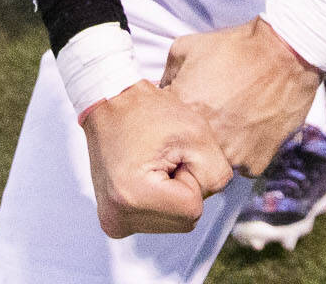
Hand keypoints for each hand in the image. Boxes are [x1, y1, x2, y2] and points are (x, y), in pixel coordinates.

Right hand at [80, 81, 233, 238]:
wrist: (109, 103)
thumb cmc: (147, 111)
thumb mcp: (196, 133)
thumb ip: (216, 175)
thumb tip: (202, 201)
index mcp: (132, 196)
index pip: (193, 209)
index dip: (191, 176)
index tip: (169, 153)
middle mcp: (117, 217)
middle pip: (185, 220)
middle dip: (184, 189)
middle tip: (162, 157)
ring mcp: (113, 222)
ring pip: (174, 221)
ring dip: (173, 194)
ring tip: (152, 164)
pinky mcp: (114, 221)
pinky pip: (158, 220)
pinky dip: (161, 200)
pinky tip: (145, 176)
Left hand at [159, 18, 322, 175]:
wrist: (283, 55)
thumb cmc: (234, 48)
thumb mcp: (184, 48)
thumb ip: (165, 76)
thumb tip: (158, 94)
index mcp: (183, 112)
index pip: (161, 132)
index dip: (171, 122)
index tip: (183, 113)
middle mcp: (205, 139)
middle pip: (188, 151)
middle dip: (193, 138)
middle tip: (211, 115)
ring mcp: (231, 156)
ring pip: (215, 161)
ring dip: (220, 146)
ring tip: (233, 119)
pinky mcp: (255, 163)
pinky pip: (242, 166)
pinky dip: (244, 151)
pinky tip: (251, 126)